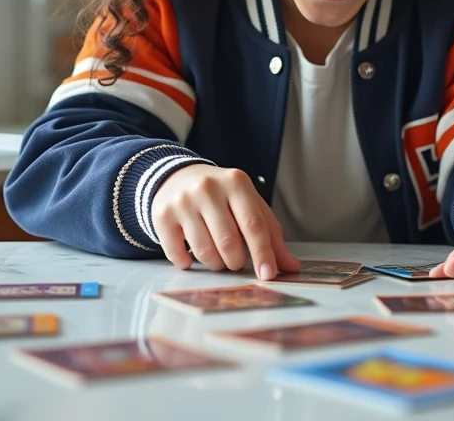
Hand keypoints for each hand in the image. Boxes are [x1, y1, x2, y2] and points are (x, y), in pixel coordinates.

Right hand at [152, 164, 299, 279]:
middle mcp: (208, 189)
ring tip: (217, 255)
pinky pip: (177, 254)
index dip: (263, 253)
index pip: (253, 224)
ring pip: (204, 252)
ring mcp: (183, 201)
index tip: (268, 275)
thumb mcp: (249, 205)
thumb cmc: (222, 196)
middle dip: (236, 261)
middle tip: (236, 260)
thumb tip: (291, 267)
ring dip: (215, 264)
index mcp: (236, 182)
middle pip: (229, 242)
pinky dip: (187, 263)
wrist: (176, 177)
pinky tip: (190, 257)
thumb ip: (271, 234)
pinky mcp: (162, 216)